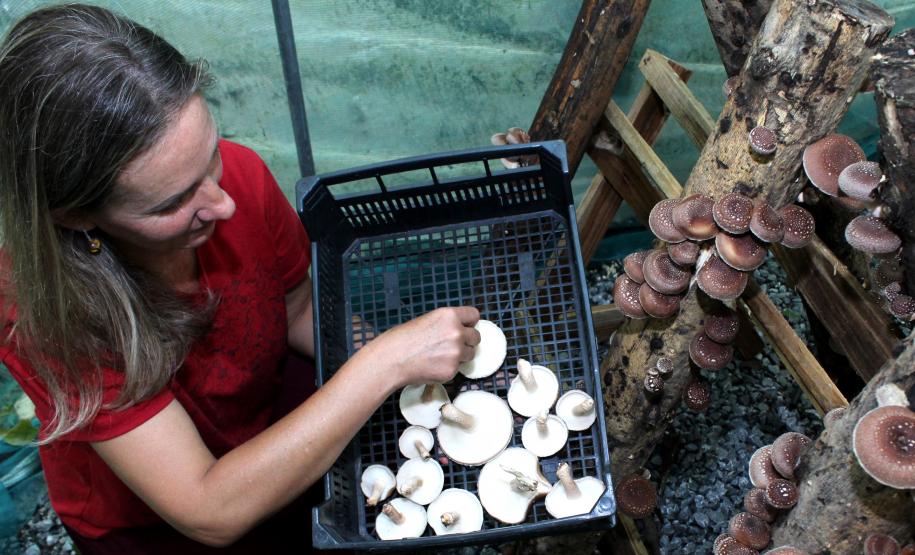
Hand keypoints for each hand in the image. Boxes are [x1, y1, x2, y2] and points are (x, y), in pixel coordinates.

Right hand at [356, 306, 480, 386]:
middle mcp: (457, 332)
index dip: (469, 322)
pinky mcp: (452, 370)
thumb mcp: (427, 320)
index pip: (474, 315)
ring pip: (470, 354)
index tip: (465, 327)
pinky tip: (433, 366)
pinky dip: (449, 368)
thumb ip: (446, 324)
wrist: (391, 360)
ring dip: (460, 356)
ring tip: (439, 356)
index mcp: (449, 315)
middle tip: (451, 345)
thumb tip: (461, 330)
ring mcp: (456, 353)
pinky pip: (458, 369)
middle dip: (467, 341)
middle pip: (476, 337)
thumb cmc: (402, 339)